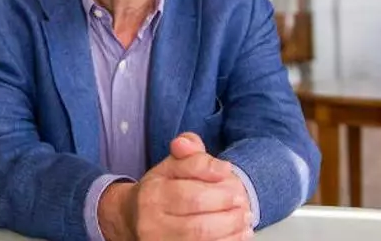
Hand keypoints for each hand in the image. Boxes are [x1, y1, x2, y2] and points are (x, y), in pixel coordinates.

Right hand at [98, 133, 252, 240]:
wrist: (136, 217)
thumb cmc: (162, 189)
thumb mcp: (172, 164)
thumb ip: (189, 153)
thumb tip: (197, 149)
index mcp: (152, 193)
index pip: (191, 192)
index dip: (217, 185)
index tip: (230, 174)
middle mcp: (151, 222)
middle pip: (198, 221)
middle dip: (227, 211)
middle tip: (243, 201)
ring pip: (201, 239)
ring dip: (230, 229)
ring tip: (244, 218)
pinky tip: (238, 234)